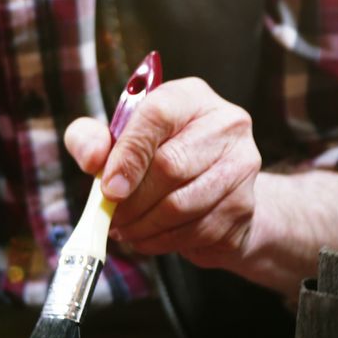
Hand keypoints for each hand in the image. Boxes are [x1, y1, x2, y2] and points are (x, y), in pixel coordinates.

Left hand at [64, 77, 260, 268]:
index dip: (128, 155)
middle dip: (131, 199)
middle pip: (171, 165)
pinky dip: (163, 241)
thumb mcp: (116, 139)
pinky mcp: (245, 206)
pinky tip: (148, 236)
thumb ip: (91, 139)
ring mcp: (242, 165)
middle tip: (110, 215)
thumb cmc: (158, 157)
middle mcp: (226, 124)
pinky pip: (196, 231)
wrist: (213, 191)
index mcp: (190, 96)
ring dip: (143, 225)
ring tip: (124, 228)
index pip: (158, 115)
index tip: (108, 188)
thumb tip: (91, 158)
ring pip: (182, 205)